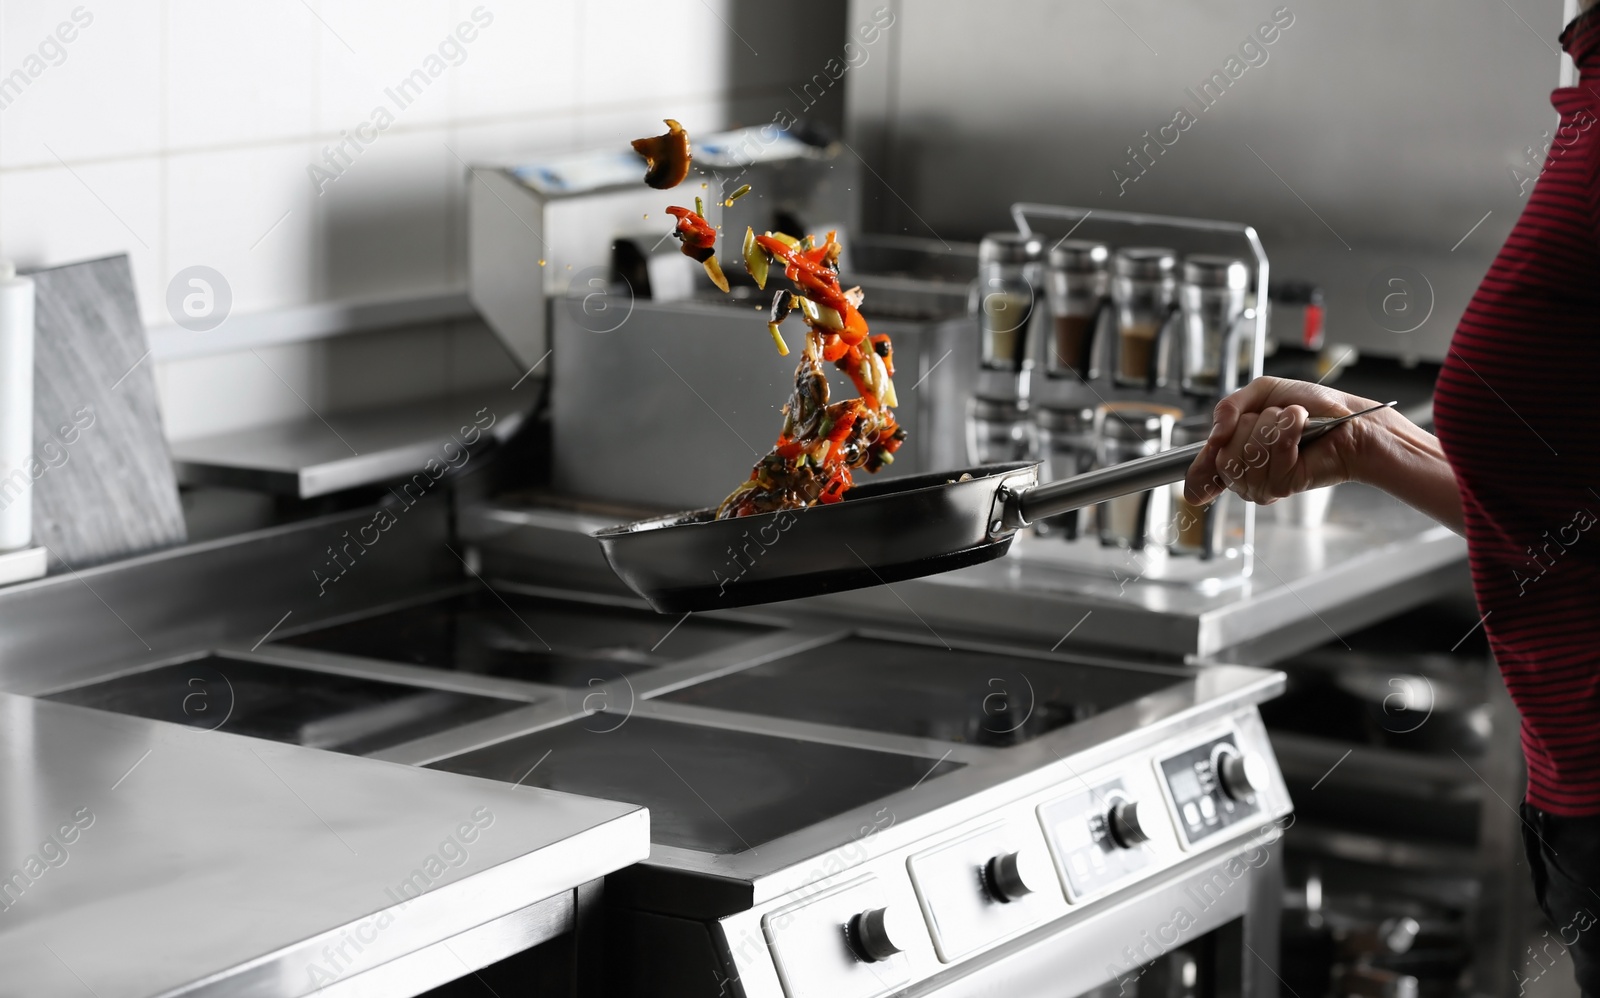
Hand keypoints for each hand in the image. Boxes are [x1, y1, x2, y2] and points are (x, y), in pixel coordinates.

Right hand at [1184, 377, 1387, 506]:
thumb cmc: (1312, 407)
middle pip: (1222, 456)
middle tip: (1273, 420)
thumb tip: (1213, 437)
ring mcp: (1262, 484)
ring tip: (1293, 422)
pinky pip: (1273, 454)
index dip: (1198, 473)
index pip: (1202, 471)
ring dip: (1274, 426)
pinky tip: (1302, 428)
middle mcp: (1245, 474)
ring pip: (1247, 454)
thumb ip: (1228, 408)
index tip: (1198, 483)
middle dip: (1249, 426)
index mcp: (1236, 453)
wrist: (1349, 419)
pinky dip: (1290, 431)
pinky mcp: (1283, 485)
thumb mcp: (1262, 392)